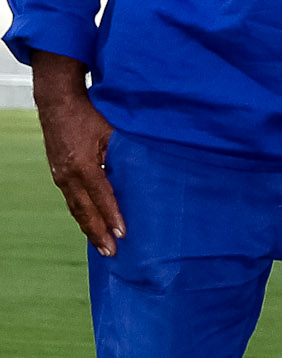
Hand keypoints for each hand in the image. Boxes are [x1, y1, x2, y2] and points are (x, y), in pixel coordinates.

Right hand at [33, 54, 121, 253]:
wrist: (56, 104)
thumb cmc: (90, 115)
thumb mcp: (112, 131)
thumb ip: (126, 152)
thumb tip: (149, 170)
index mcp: (83, 164)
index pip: (101, 196)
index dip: (111, 215)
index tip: (122, 233)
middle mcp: (68, 175)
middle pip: (85, 210)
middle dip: (98, 232)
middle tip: (112, 253)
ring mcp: (60, 176)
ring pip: (76, 208)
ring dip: (89, 229)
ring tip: (103, 247)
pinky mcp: (58, 175)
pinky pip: (72, 200)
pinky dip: (82, 216)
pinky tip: (92, 227)